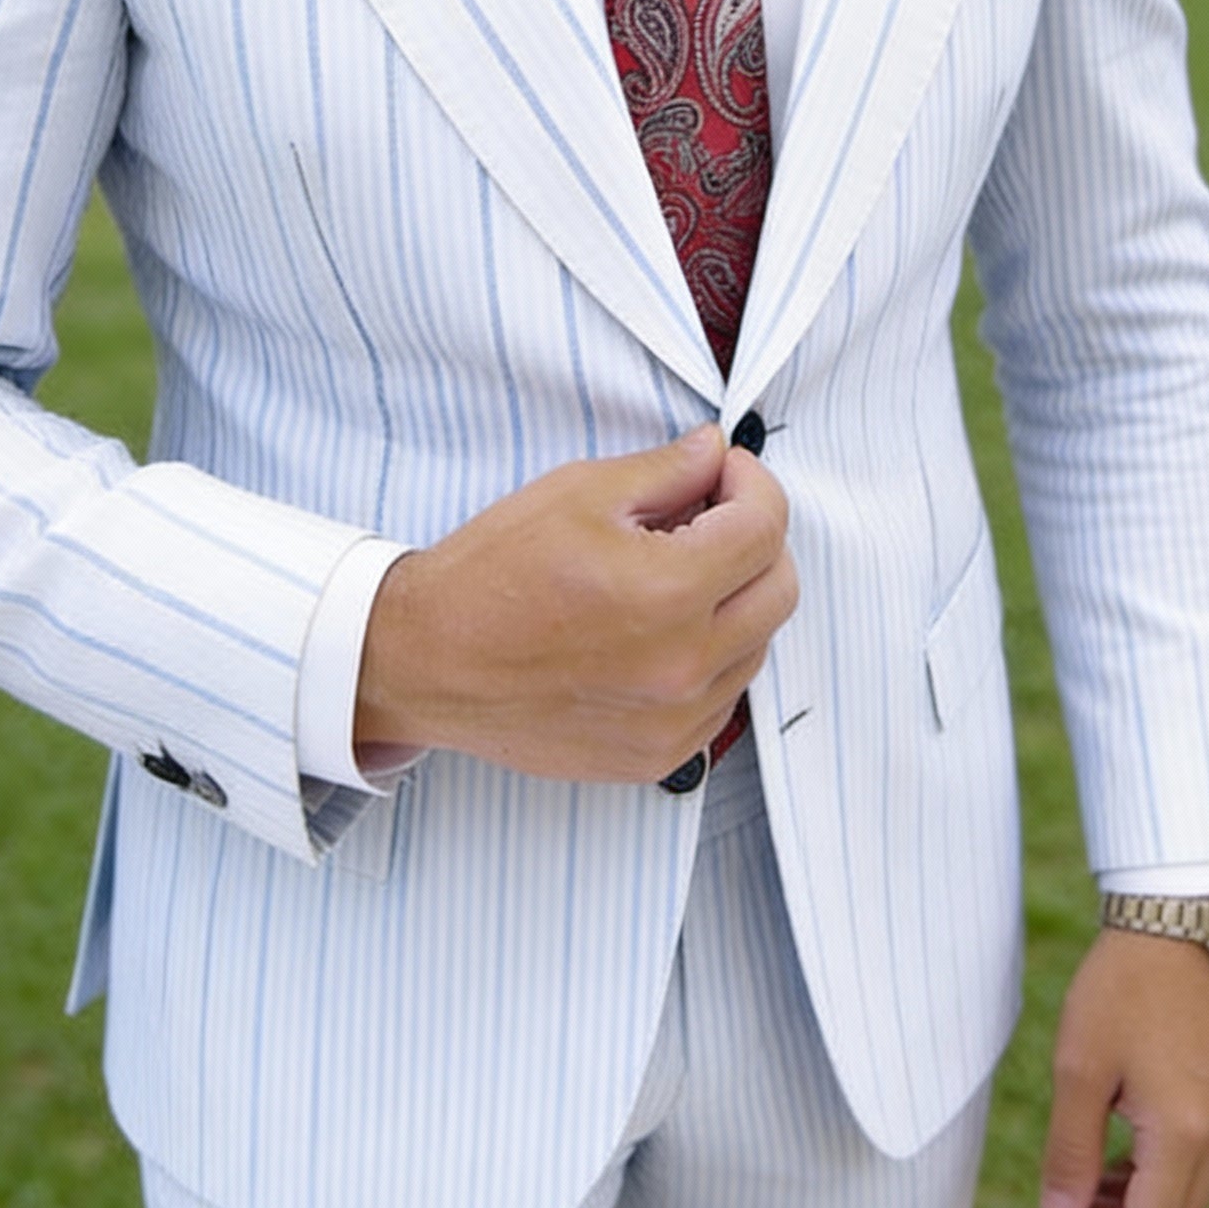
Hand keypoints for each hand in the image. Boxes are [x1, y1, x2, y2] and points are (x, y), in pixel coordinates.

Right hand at [355, 426, 796, 783]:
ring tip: (672, 574)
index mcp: (666, 592)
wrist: (427, 662)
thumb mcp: (577, 493)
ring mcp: (674, 721)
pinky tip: (659, 630)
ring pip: (757, 645)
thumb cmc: (487, 579)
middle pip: (781, 588)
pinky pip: (723, 698)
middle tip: (707, 514)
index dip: (750, 481)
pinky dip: (710, 656)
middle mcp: (682, 666)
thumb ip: (665, 470)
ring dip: (734, 599)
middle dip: (756, 537)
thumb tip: (715, 452)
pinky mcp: (658, 755)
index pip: (766, 525)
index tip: (723, 472)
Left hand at [1039, 927, 1208, 1207]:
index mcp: (1186, 1133)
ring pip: (1189, 1194)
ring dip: (1137, 1207)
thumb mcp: (1079, 1067)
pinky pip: (1198, 1161)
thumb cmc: (1120, 987)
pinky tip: (1113, 1159)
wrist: (1174, 922)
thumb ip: (1071, 1149)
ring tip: (1079, 1194)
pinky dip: (1156, 1175)